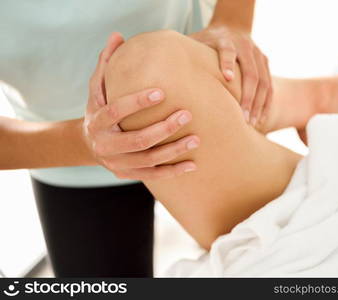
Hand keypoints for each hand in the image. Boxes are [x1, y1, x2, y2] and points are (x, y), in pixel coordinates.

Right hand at [83, 33, 199, 179]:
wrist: (90, 143)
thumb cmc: (100, 109)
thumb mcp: (97, 87)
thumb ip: (106, 64)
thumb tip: (118, 36)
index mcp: (97, 121)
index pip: (116, 111)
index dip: (137, 102)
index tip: (161, 92)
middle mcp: (105, 145)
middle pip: (138, 140)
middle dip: (164, 128)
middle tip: (187, 115)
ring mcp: (117, 163)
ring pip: (148, 160)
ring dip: (174, 150)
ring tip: (196, 139)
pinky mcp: (127, 174)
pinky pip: (153, 175)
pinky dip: (173, 171)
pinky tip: (192, 164)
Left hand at [190, 25, 272, 127]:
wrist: (233, 26)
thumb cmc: (208, 40)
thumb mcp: (196, 42)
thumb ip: (185, 55)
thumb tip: (159, 72)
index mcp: (225, 40)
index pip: (228, 51)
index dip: (228, 63)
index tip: (227, 78)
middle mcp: (245, 47)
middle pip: (251, 72)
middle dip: (248, 96)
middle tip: (242, 117)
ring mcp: (258, 55)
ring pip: (264, 81)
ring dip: (259, 103)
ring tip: (252, 123)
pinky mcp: (265, 63)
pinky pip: (271, 86)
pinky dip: (267, 103)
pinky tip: (262, 119)